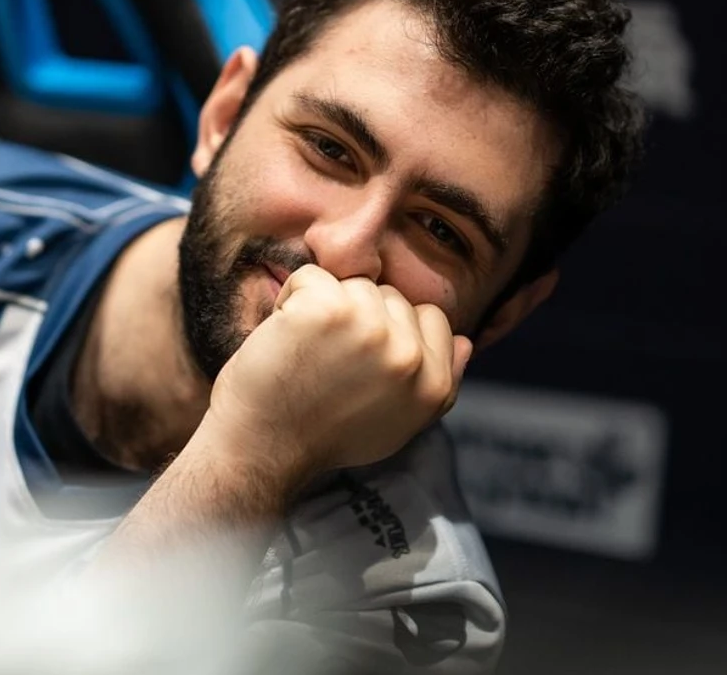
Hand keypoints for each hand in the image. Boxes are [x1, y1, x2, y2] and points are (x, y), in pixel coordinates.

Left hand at [199, 264, 473, 486]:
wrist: (261, 448)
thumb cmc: (321, 434)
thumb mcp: (398, 423)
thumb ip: (437, 382)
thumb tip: (465, 343)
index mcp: (434, 386)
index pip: (431, 318)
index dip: (390, 329)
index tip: (357, 360)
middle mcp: (410, 357)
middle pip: (391, 297)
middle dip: (356, 318)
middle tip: (327, 361)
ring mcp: (371, 329)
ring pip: (353, 284)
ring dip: (323, 306)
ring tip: (306, 350)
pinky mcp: (328, 310)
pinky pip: (312, 276)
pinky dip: (290, 298)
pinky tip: (284, 336)